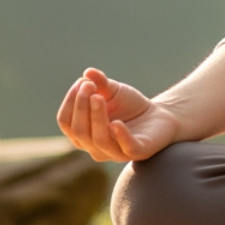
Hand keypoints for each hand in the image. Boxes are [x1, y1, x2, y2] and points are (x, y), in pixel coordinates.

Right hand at [56, 67, 179, 161]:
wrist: (159, 114)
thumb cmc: (129, 105)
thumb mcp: (113, 91)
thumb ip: (100, 83)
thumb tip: (87, 73)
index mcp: (83, 134)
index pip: (66, 122)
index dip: (70, 102)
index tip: (82, 82)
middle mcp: (95, 147)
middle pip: (79, 131)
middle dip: (81, 107)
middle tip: (89, 86)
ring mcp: (115, 152)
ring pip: (99, 140)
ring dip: (96, 117)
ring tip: (98, 97)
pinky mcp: (137, 152)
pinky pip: (126, 147)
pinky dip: (120, 135)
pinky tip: (116, 123)